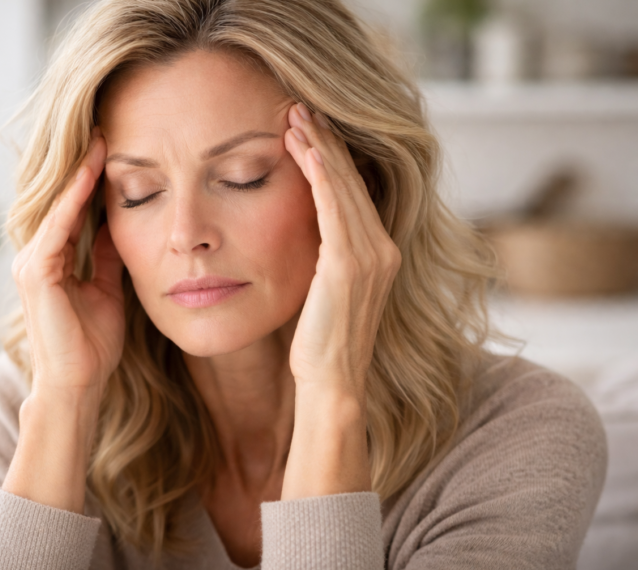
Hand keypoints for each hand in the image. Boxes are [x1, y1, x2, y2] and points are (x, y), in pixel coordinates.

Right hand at [11, 127, 124, 399]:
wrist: (78, 384)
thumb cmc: (92, 343)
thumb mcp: (106, 288)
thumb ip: (106, 256)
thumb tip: (118, 224)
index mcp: (50, 260)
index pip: (71, 210)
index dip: (90, 179)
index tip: (111, 147)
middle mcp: (34, 256)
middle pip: (59, 201)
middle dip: (81, 166)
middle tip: (102, 128)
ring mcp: (31, 264)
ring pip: (56, 208)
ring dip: (78, 173)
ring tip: (99, 139)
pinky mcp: (36, 274)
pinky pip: (57, 229)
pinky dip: (73, 201)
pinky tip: (90, 174)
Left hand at [284, 103, 401, 407]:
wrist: (331, 381)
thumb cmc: (321, 342)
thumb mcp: (328, 291)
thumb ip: (328, 257)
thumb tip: (310, 232)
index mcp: (379, 253)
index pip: (354, 192)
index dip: (333, 156)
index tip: (308, 127)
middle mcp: (382, 249)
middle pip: (352, 181)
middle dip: (325, 140)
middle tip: (300, 106)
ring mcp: (371, 256)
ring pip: (343, 188)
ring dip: (319, 148)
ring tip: (295, 117)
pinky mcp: (349, 265)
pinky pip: (334, 209)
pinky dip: (321, 176)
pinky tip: (305, 150)